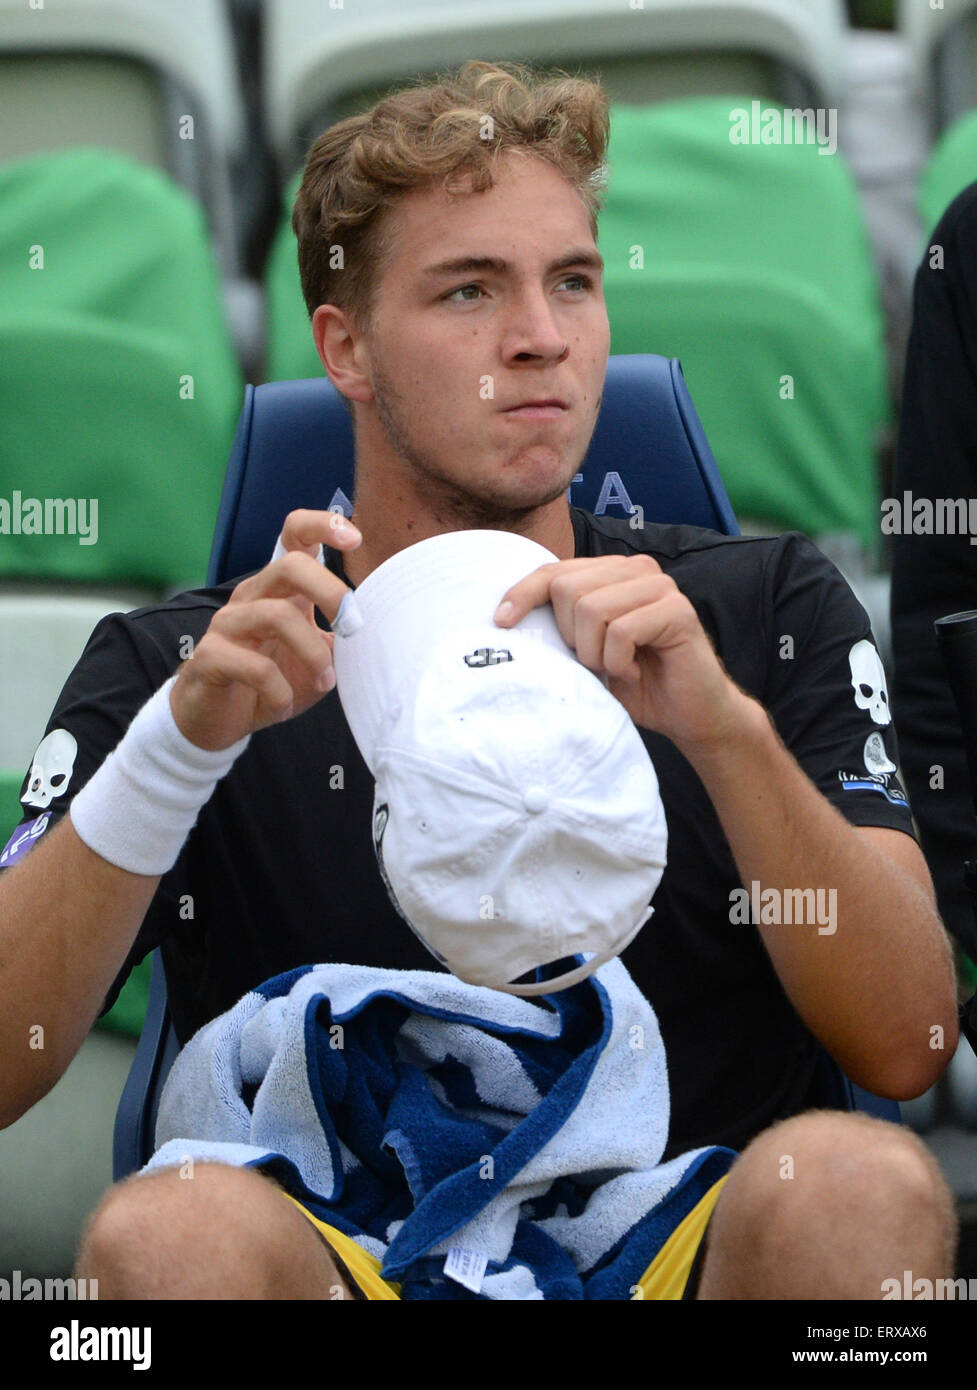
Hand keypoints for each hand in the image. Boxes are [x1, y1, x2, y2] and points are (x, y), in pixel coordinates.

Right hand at [170, 510, 360, 749]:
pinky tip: (282, 707)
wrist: (216, 721)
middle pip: (290, 565)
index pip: (294, 535)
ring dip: (313, 653)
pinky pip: (256, 668)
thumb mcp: (315, 659)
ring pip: (277, 616)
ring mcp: (228, 624)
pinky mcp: (210, 657)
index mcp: (279, 589)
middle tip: (353, 627)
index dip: (324, 525)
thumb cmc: (269, 684)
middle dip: (330, 591)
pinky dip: (280, 692)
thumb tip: (378, 631)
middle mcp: (252, 596)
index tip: (356, 540)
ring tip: (326, 682)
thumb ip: (341, 641)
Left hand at [493, 553, 756, 753]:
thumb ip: (562, 625)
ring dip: (594, 653)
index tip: (501, 622)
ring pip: (592, 609)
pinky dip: (618, 662)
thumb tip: (506, 617)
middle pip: (567, 588)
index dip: (523, 593)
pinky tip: (633, 671)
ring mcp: (660, 586)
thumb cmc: (635, 684)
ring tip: (614, 668)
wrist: (689, 715)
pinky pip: (622, 631)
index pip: (554, 570)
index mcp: (611, 572)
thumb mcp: (586, 651)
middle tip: (593, 662)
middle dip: (570, 636)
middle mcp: (636, 569)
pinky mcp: (677, 610)